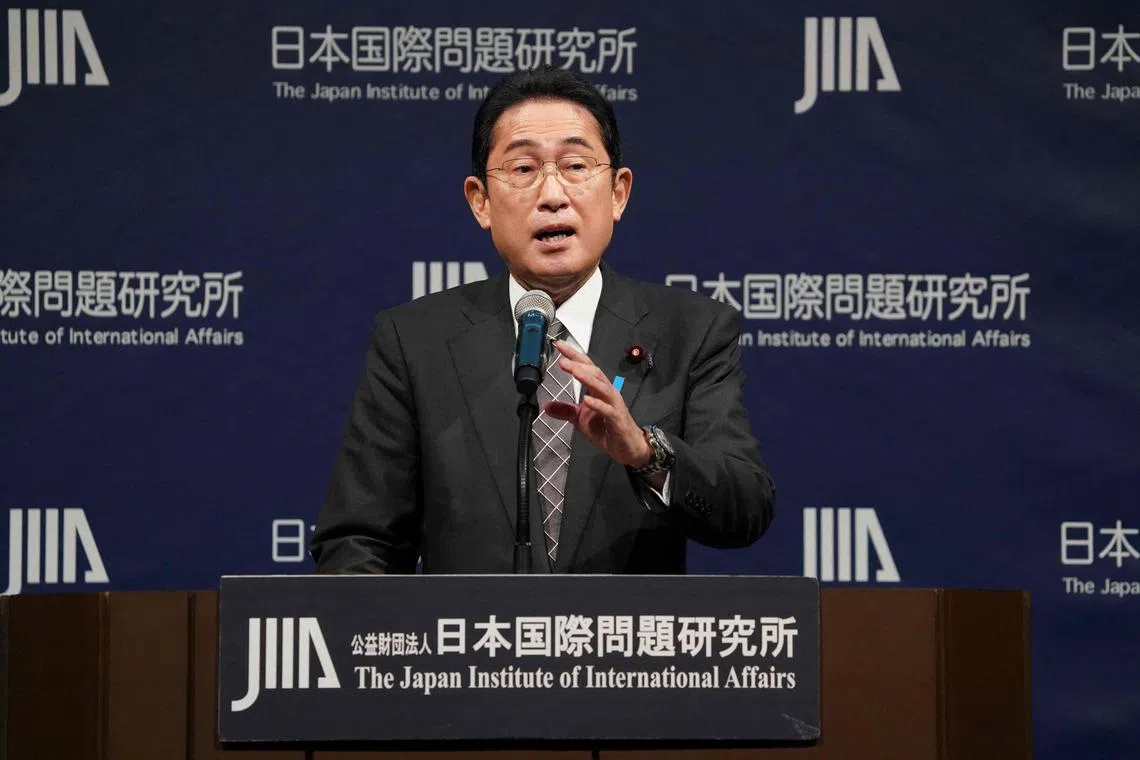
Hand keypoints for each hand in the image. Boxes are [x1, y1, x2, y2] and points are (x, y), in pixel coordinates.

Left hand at [544, 340, 652, 467]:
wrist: (627, 446)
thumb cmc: (608, 429)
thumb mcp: (581, 419)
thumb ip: (565, 411)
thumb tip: (548, 406)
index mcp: (598, 390)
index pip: (586, 368)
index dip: (573, 356)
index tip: (560, 346)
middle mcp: (607, 393)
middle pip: (594, 372)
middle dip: (578, 363)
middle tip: (562, 358)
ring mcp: (613, 405)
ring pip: (601, 387)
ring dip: (586, 378)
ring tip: (572, 370)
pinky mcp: (617, 420)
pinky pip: (607, 410)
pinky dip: (597, 404)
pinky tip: (587, 400)